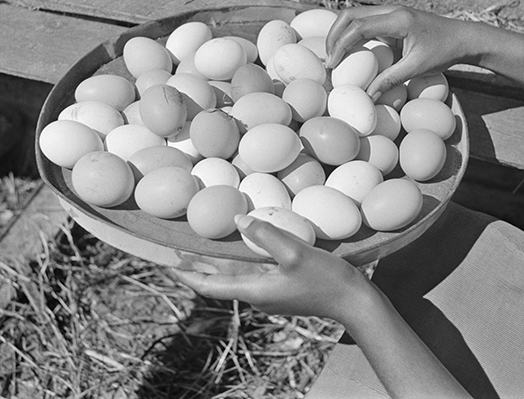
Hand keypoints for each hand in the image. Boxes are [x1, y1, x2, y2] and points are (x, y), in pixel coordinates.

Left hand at [171, 215, 372, 320]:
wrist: (354, 301)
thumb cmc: (325, 279)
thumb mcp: (294, 253)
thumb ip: (265, 235)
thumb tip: (237, 221)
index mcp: (254, 290)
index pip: (210, 286)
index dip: (188, 276)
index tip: (169, 264)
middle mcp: (258, 294)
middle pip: (219, 281)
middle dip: (198, 266)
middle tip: (179, 250)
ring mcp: (271, 293)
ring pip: (235, 276)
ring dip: (217, 263)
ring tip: (203, 247)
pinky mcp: (282, 287)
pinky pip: (252, 272)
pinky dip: (239, 261)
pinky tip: (243, 247)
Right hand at [325, 5, 471, 98]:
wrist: (463, 38)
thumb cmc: (443, 52)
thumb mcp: (416, 69)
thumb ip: (390, 80)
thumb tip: (367, 97)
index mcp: (397, 19)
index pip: (358, 27)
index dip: (340, 45)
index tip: (332, 64)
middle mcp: (390, 10)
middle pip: (349, 15)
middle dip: (333, 35)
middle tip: (328, 59)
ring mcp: (390, 12)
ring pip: (354, 15)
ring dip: (340, 33)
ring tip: (334, 56)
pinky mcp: (390, 18)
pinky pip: (363, 21)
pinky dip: (351, 34)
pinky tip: (349, 52)